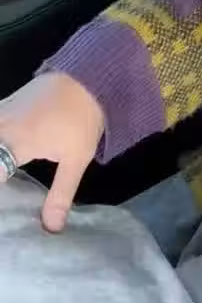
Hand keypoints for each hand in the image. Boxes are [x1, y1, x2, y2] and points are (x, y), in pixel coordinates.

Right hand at [0, 72, 104, 231]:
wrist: (91, 74)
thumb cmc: (84, 118)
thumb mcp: (76, 160)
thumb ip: (61, 195)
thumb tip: (52, 228)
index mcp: (17, 143)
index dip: (0, 186)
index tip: (5, 208)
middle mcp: (3, 126)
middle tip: (6, 176)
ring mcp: (3, 110)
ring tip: (5, 167)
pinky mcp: (7, 101)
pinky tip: (4, 149)